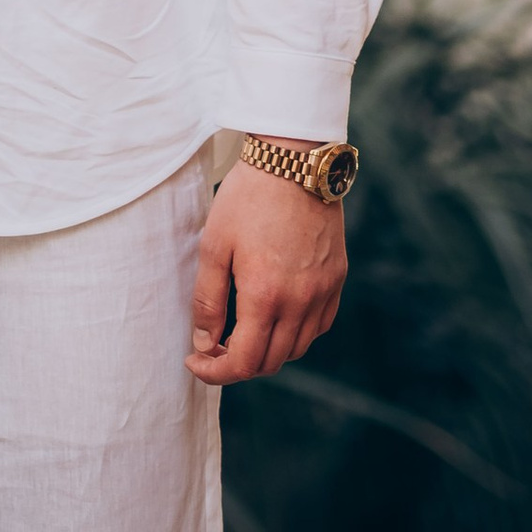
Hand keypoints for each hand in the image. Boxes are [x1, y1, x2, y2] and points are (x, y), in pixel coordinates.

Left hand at [186, 160, 346, 384]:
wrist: (293, 160)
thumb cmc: (248, 197)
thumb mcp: (214, 244)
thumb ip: (208, 300)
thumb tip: (205, 343)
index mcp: (265, 295)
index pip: (243, 362)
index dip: (215, 372)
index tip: (195, 362)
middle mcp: (300, 302)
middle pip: (270, 361)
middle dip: (238, 364)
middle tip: (214, 347)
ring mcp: (323, 292)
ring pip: (296, 349)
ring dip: (267, 351)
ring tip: (243, 333)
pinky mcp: (336, 279)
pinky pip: (318, 326)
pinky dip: (295, 334)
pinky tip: (277, 316)